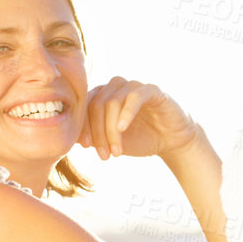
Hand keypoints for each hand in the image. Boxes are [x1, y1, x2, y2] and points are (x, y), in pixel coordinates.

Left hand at [77, 77, 197, 160]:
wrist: (171, 140)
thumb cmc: (140, 138)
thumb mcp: (112, 141)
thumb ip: (94, 137)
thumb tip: (71, 138)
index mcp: (103, 95)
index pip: (85, 106)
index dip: (83, 126)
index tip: (85, 147)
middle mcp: (116, 86)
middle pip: (97, 104)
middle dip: (98, 132)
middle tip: (104, 155)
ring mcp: (134, 86)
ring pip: (113, 101)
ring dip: (111, 130)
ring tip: (117, 152)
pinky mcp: (152, 91)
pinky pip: (135, 96)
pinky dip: (126, 113)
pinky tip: (123, 129)